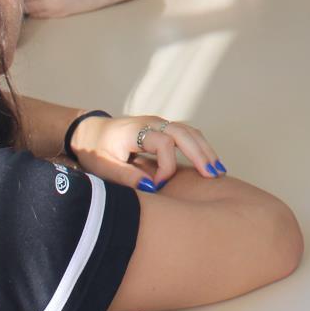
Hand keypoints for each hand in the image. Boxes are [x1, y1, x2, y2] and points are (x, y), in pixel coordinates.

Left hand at [68, 114, 225, 190]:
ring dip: (205, 150)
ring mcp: (159, 123)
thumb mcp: (103, 166)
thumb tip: (153, 187)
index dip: (166, 166)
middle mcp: (152, 123)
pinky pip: (188, 135)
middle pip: (184, 133)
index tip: (159, 185)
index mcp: (136, 130)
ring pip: (190, 132)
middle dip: (201, 154)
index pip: (164, 143)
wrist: (90, 131)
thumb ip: (126, 176)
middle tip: (213, 175)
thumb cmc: (95, 150)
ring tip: (218, 171)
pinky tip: (209, 164)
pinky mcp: (164, 129)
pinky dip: (201, 147)